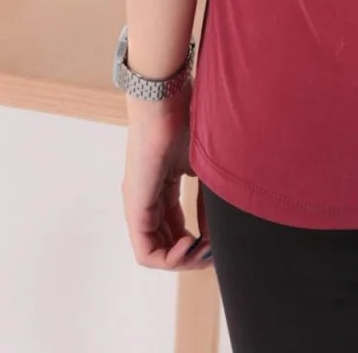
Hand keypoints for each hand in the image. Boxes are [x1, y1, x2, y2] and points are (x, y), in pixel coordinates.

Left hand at [121, 80, 212, 271]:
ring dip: (183, 259)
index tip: (221, 238)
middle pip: (166, 243)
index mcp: (161, 186)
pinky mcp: (135, 206)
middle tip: (215, 249)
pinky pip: (146, 252)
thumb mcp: (205, 164)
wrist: (166, 97)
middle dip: (193, 255)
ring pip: (155, 252)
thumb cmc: (187, 117)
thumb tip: (221, 229)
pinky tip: (192, 246)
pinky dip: (170, 258)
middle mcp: (146, 199)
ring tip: (206, 249)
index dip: (199, 240)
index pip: (175, 227)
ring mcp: (138, 204)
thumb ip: (210, 197)